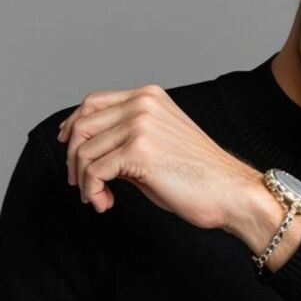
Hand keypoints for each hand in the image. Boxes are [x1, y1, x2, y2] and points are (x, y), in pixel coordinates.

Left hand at [56, 84, 259, 228]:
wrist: (232, 192)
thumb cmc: (201, 176)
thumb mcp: (159, 145)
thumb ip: (126, 140)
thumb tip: (91, 153)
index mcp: (149, 97)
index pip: (93, 102)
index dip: (73, 126)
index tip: (68, 148)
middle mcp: (142, 105)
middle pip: (82, 125)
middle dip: (73, 159)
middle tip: (81, 185)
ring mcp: (139, 126)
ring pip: (84, 151)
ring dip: (84, 182)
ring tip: (100, 199)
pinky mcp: (138, 152)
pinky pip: (95, 172)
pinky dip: (92, 192)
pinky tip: (105, 203)